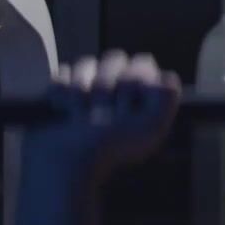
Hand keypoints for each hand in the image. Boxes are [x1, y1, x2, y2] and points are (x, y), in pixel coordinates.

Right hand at [26, 50, 181, 181]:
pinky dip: (62, 94)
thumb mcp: (151, 129)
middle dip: (108, 86)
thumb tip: (165, 75)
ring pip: (86, 63)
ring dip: (83, 92)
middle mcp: (114, 86)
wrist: (67, 166)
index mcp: (138, 92)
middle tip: (103, 115)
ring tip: (80, 117)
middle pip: (114, 58)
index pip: (142, 62)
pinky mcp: (58, 91)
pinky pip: (61, 74)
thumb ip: (166, 97)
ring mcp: (85, 86)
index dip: (136, 80)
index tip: (130, 108)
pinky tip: (64, 112)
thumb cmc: (112, 150)